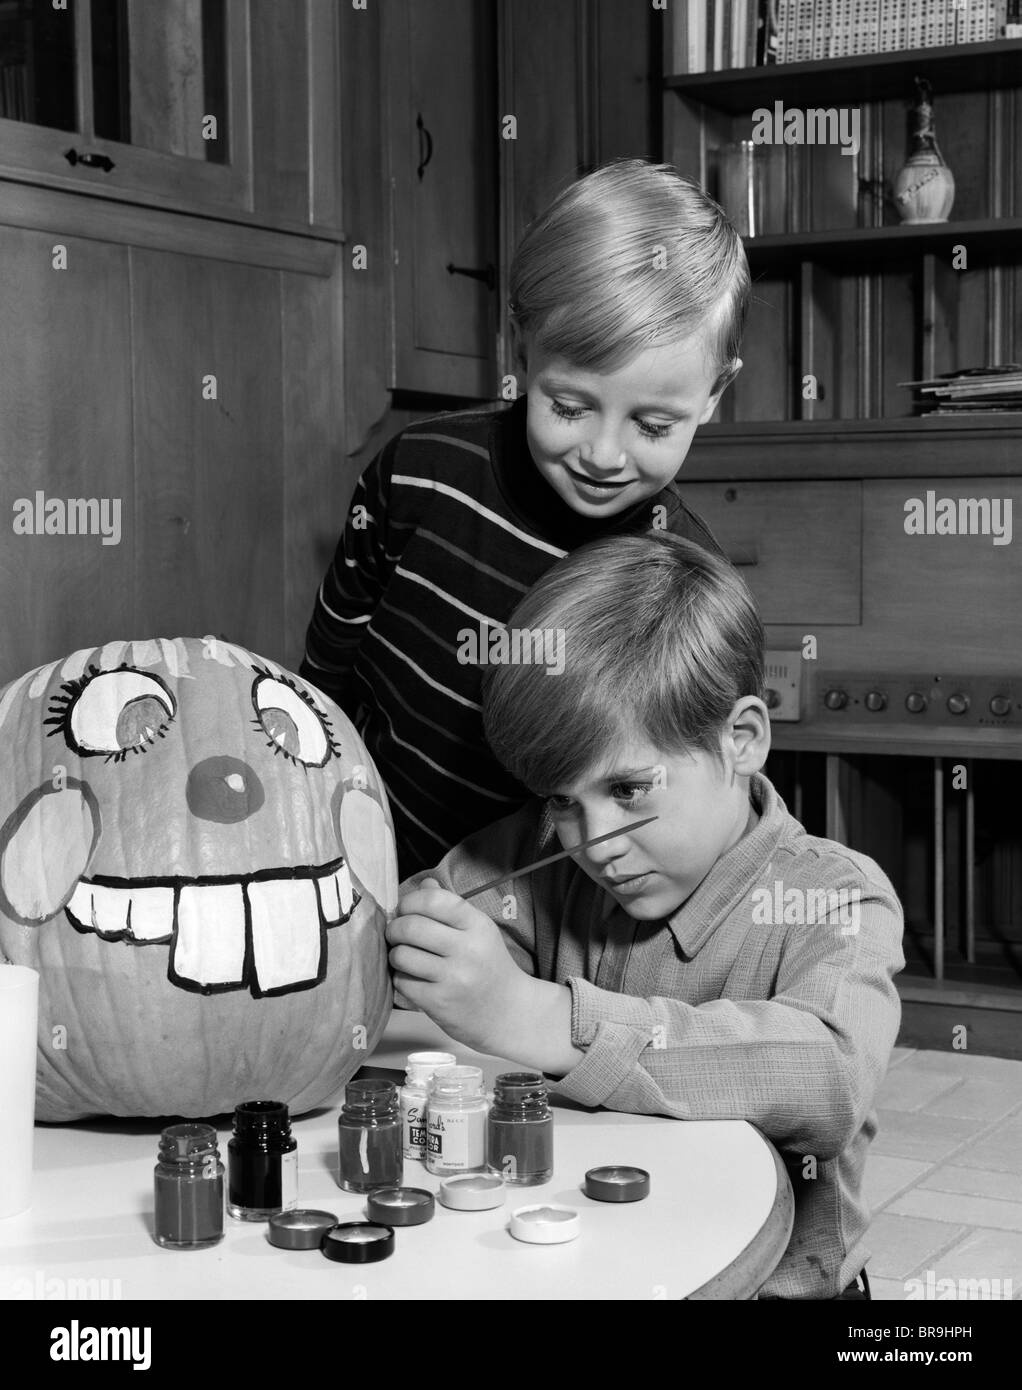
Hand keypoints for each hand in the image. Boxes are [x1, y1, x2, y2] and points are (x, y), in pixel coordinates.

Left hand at [385, 876, 530, 1052]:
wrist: (510, 1014)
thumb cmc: (490, 967)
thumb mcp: (479, 932)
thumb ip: (451, 907)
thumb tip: (424, 883)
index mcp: (478, 925)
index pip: (434, 900)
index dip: (411, 901)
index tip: (406, 909)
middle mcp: (467, 950)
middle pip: (411, 927)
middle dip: (395, 928)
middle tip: (396, 933)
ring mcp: (453, 978)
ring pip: (402, 955)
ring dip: (396, 954)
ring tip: (405, 957)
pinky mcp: (440, 1003)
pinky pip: (402, 982)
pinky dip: (402, 978)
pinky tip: (413, 979)